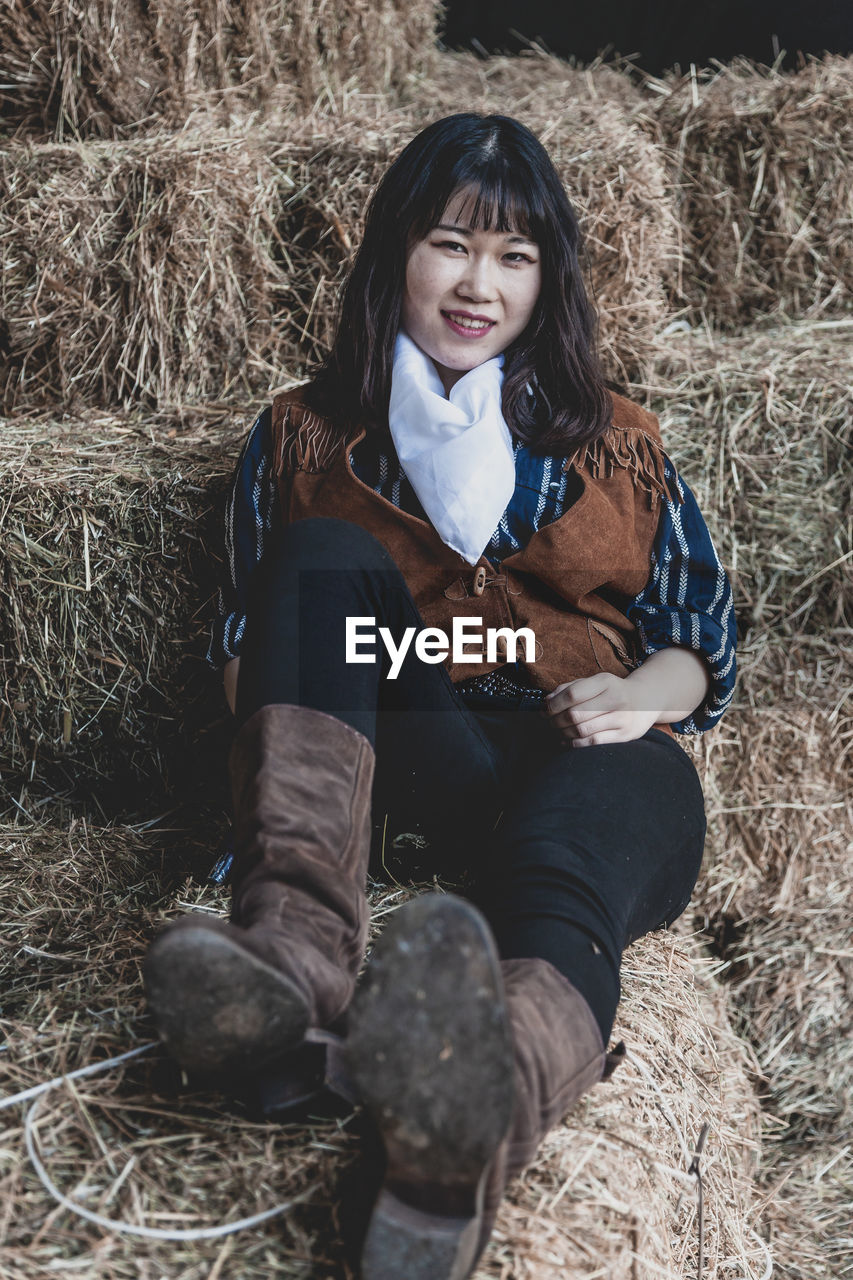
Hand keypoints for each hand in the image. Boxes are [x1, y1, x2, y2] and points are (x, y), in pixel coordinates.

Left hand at [543, 672, 659, 747]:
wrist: (646, 700)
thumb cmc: (613, 691)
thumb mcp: (595, 683)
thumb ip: (570, 688)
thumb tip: (547, 701)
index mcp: (605, 682)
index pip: (572, 694)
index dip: (554, 705)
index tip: (546, 710)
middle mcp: (615, 698)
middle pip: (575, 715)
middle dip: (556, 721)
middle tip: (550, 722)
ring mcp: (622, 718)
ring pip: (582, 730)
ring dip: (564, 733)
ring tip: (559, 731)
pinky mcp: (625, 735)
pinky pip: (593, 743)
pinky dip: (575, 744)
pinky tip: (568, 741)